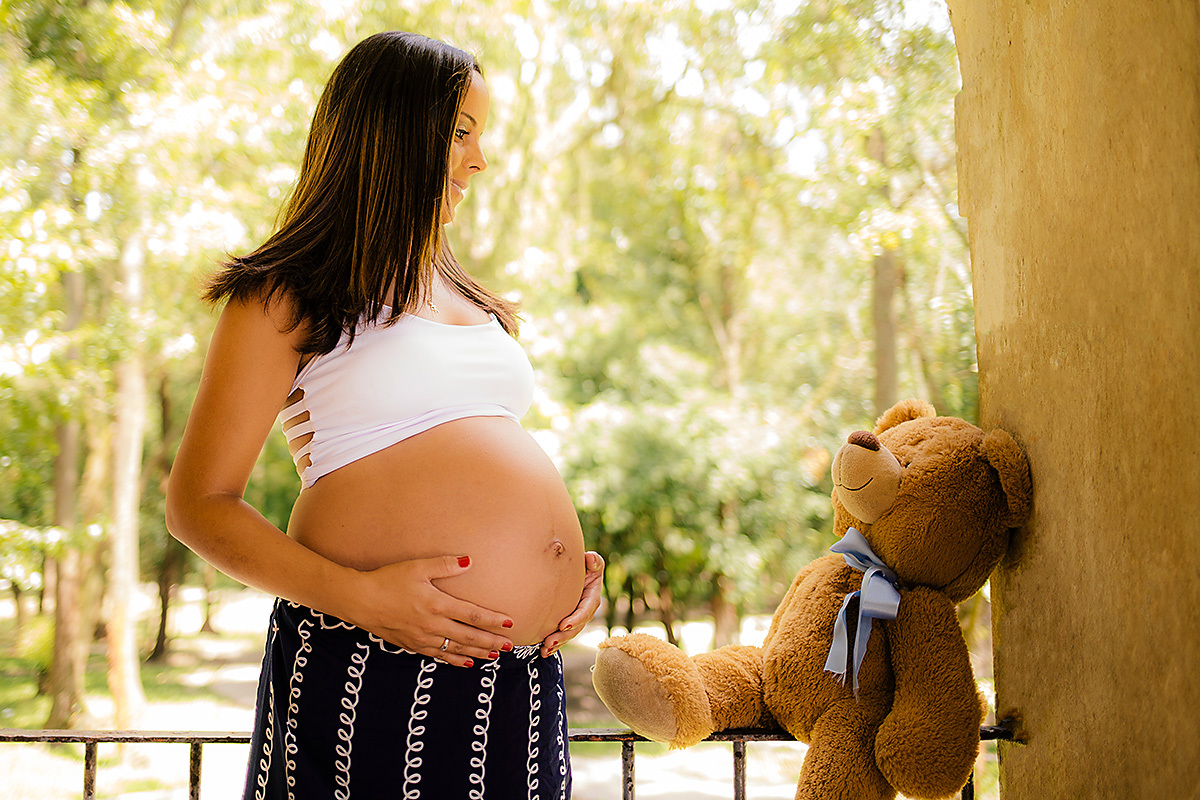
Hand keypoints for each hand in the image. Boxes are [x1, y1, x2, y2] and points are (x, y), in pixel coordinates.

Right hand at [350, 555, 513, 667]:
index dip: (492, 620)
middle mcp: (432, 625)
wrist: (360, 601)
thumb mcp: (416, 567)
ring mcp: (422, 638)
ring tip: (495, 656)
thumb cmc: (388, 580)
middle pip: (468, 636)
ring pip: (456, 649)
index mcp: (436, 604)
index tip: (509, 623)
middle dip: (491, 642)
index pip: (472, 614)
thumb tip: (469, 561)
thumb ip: (444, 565)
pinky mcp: (412, 645)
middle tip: (510, 646)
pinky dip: (455, 661)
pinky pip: (439, 656)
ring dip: (477, 653)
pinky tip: (467, 663)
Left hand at [540, 551, 604, 657]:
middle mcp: (586, 611)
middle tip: (549, 642)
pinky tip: (543, 652)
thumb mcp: (592, 562)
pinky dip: (554, 645)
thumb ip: (594, 561)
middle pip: (576, 627)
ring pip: (569, 635)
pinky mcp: (568, 622)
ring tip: (544, 649)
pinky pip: (562, 636)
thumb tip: (590, 558)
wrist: (574, 572)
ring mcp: (577, 619)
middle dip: (563, 636)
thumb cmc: (584, 565)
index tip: (563, 625)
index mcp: (592, 598)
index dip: (576, 619)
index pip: (585, 610)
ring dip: (558, 643)